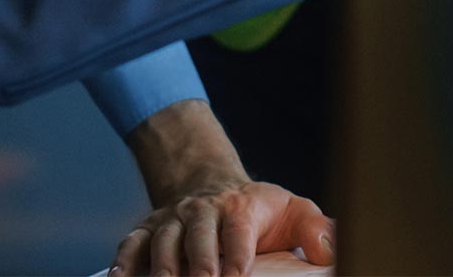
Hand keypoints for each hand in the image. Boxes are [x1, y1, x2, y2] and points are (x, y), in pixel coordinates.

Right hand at [110, 179, 333, 276]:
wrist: (212, 185)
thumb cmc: (258, 210)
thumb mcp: (292, 209)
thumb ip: (316, 228)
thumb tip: (328, 249)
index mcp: (239, 206)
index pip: (237, 227)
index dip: (236, 251)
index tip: (236, 276)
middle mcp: (200, 210)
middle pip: (196, 233)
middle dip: (198, 262)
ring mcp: (172, 219)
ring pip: (163, 239)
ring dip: (163, 265)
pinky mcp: (149, 229)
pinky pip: (132, 243)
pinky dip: (124, 261)